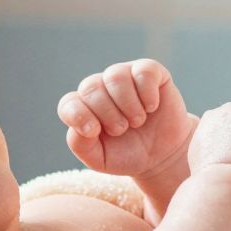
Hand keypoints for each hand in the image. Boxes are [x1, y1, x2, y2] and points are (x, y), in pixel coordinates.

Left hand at [58, 59, 194, 178]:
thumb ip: (81, 145)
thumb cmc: (127, 154)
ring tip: (137, 121)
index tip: (94, 132)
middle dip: (107, 113)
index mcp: (84, 108)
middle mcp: (101, 87)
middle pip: (91, 87)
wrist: (162, 155)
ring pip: (115, 76)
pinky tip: (151, 107)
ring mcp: (124, 76)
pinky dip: (147, 93)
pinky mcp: (149, 72)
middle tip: (122, 130)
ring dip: (127, 104)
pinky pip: (143, 71)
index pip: (69, 103)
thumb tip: (79, 126)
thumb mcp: (100, 159)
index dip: (78, 116)